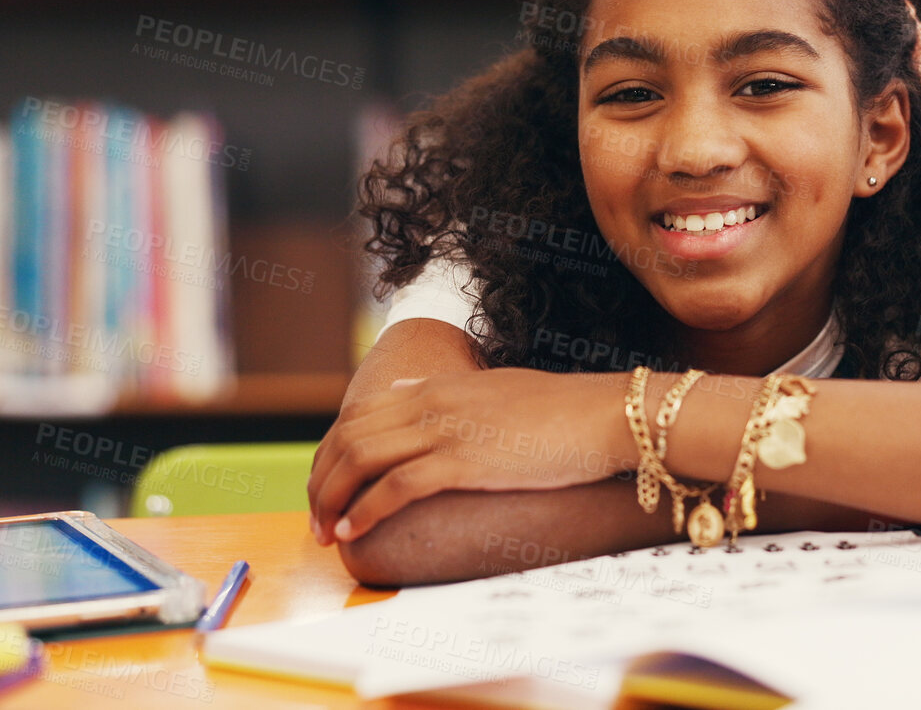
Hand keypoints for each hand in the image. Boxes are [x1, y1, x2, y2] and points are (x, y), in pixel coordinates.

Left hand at [307, 369, 636, 545]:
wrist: (606, 415)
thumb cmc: (563, 413)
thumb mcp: (496, 392)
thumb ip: (449, 396)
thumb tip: (404, 393)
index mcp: (439, 387)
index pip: (360, 413)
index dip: (331, 452)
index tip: (325, 486)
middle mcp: (433, 402)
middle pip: (349, 434)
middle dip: (321, 479)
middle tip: (314, 518)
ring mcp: (446, 429)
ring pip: (361, 457)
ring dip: (332, 499)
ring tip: (325, 533)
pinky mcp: (463, 460)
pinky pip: (395, 485)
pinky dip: (365, 510)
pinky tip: (352, 532)